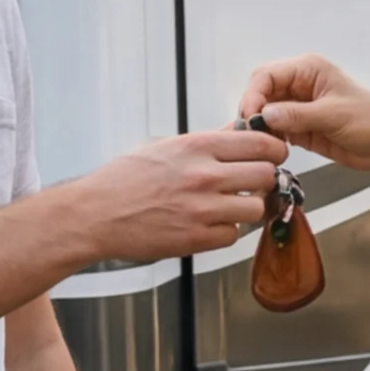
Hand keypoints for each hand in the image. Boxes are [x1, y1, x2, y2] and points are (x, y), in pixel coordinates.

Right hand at [61, 129, 286, 264]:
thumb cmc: (122, 180)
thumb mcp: (165, 147)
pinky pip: (233, 235)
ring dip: (247, 208)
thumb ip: (206, 141)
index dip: (274, 149)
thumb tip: (236, 132)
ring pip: (255, 208)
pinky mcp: (196, 238)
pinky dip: (226, 232)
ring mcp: (202, 209)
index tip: (274, 154)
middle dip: (264, 179)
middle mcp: (204, 176)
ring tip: (228, 205)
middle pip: (266, 175)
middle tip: (254, 182)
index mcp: (197, 147)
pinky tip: (209, 224)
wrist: (95, 214)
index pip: (260, 143)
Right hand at [234, 54, 369, 173]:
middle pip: (261, 92)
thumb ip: (297, 115)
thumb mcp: (333, 115)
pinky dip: (269, 138)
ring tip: (260, 143)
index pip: (267, 74)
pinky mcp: (300, 127)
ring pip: (265, 112)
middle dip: (253, 110)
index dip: (253, 94)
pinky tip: (270, 148)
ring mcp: (298, 106)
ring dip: (259, 126)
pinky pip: (275, 129)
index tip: (251, 116)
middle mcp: (300, 84)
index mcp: (308, 69)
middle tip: (250, 131)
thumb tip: (264, 115)